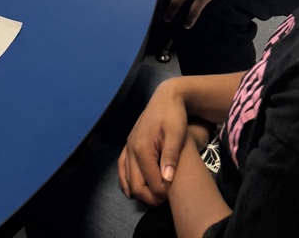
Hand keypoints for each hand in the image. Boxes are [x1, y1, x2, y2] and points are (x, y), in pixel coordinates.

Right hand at [117, 80, 187, 204]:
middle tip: (165, 201)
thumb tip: (167, 180)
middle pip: (136, 183)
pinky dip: (124, 179)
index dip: (163, 194)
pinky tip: (129, 189)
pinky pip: (122, 164)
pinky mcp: (129, 142)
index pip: (151, 182)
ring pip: (127, 176)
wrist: (167, 97)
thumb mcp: (177, 134)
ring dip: (138, 190)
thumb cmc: (174, 115)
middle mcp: (131, 148)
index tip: (175, 197)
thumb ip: (171, 156)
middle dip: (149, 197)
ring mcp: (128, 145)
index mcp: (142, 148)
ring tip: (153, 198)